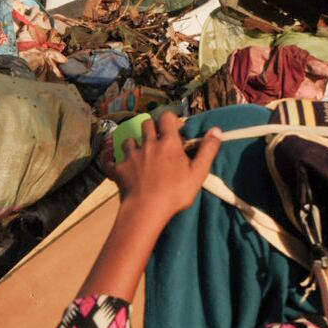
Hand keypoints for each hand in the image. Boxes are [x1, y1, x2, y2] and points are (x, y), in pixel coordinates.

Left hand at [107, 111, 221, 223]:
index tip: (175, 128)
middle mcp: (148, 143)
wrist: (146, 209)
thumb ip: (208, 150)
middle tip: (158, 139)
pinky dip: (111, 161)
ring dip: (134, 143)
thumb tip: (217, 129)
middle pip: (146, 124)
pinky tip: (112, 163)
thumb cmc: (175, 192)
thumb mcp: (198, 173)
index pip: (166, 117)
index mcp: (168, 142)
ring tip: (139, 152)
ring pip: (129, 141)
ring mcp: (131, 156)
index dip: (170, 119)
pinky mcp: (118, 169)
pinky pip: (110, 161)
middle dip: (152, 127)